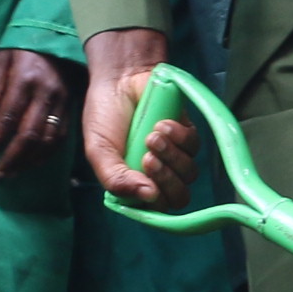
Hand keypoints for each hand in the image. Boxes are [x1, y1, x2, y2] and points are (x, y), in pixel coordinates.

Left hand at [0, 48, 82, 176]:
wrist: (58, 34)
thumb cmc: (24, 45)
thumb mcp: (2, 57)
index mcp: (25, 80)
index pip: (8, 118)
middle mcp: (45, 93)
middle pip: (29, 134)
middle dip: (13, 157)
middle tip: (0, 173)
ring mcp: (61, 101)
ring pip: (47, 139)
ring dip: (30, 160)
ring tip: (15, 172)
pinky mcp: (71, 106)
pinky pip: (61, 135)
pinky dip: (48, 153)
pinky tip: (35, 162)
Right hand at [84, 28, 194, 210]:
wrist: (119, 81)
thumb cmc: (106, 118)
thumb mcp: (99, 151)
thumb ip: (116, 179)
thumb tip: (148, 197)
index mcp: (135, 185)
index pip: (156, 210)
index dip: (156, 201)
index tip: (145, 183)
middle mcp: (158, 175)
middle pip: (178, 197)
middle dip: (166, 179)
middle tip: (148, 158)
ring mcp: (175, 156)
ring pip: (189, 173)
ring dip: (171, 156)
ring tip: (152, 135)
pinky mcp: (187, 136)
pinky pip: (194, 146)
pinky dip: (179, 137)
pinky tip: (162, 124)